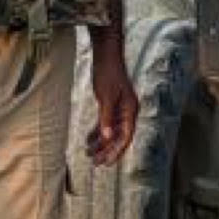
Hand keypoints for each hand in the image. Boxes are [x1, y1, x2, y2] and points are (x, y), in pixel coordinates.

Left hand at [85, 29, 138, 163]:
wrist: (106, 55)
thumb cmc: (108, 74)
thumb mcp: (106, 97)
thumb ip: (106, 118)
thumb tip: (106, 138)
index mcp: (130, 110)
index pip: (126, 137)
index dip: (117, 151)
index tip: (107, 163)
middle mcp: (127, 112)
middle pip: (119, 137)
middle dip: (107, 151)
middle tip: (95, 163)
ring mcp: (120, 108)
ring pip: (111, 131)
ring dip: (101, 143)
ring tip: (89, 154)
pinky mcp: (111, 105)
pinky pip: (105, 123)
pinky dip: (97, 132)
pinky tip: (88, 140)